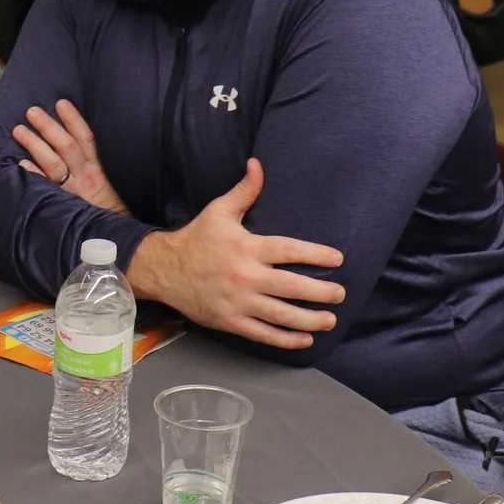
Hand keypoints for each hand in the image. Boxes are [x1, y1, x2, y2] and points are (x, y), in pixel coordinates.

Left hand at [12, 100, 128, 215]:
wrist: (116, 237)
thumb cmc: (108, 209)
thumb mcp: (106, 182)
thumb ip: (90, 164)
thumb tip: (70, 140)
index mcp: (97, 169)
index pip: (86, 138)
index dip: (73, 119)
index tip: (61, 103)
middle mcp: (85, 177)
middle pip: (66, 146)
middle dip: (48, 127)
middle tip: (31, 111)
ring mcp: (73, 191)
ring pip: (53, 163)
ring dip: (35, 144)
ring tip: (19, 130)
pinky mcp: (63, 205)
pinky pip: (45, 188)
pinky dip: (33, 174)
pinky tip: (20, 164)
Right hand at [123, 159, 344, 348]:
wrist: (163, 269)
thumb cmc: (196, 239)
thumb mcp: (219, 211)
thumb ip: (245, 191)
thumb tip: (258, 164)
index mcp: (246, 247)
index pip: (288, 251)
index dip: (316, 255)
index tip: (337, 259)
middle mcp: (245, 275)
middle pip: (291, 287)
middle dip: (321, 292)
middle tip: (340, 293)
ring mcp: (237, 301)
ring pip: (281, 315)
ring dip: (310, 320)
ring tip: (330, 320)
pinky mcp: (229, 321)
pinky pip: (262, 333)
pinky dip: (285, 339)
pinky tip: (305, 339)